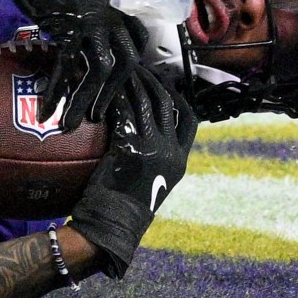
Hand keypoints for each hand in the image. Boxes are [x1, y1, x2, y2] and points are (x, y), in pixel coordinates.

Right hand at [0, 0, 147, 127]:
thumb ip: (100, 20)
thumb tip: (95, 50)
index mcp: (121, 8)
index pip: (138, 43)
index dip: (130, 70)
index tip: (119, 88)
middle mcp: (113, 16)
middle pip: (125, 62)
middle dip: (111, 93)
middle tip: (96, 114)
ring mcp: (93, 22)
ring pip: (100, 70)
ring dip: (87, 99)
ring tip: (73, 121)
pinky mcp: (69, 28)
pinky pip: (67, 66)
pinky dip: (57, 91)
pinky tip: (47, 109)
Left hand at [65, 65, 197, 277]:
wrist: (110, 229)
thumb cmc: (125, 211)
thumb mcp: (152, 185)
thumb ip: (156, 161)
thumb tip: (148, 137)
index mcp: (180, 162)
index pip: (190, 121)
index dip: (180, 99)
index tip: (169, 83)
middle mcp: (170, 153)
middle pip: (167, 105)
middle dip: (154, 82)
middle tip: (140, 69)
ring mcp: (151, 150)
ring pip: (145, 104)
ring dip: (133, 84)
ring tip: (123, 72)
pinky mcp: (129, 149)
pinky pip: (124, 114)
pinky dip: (116, 99)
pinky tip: (107, 90)